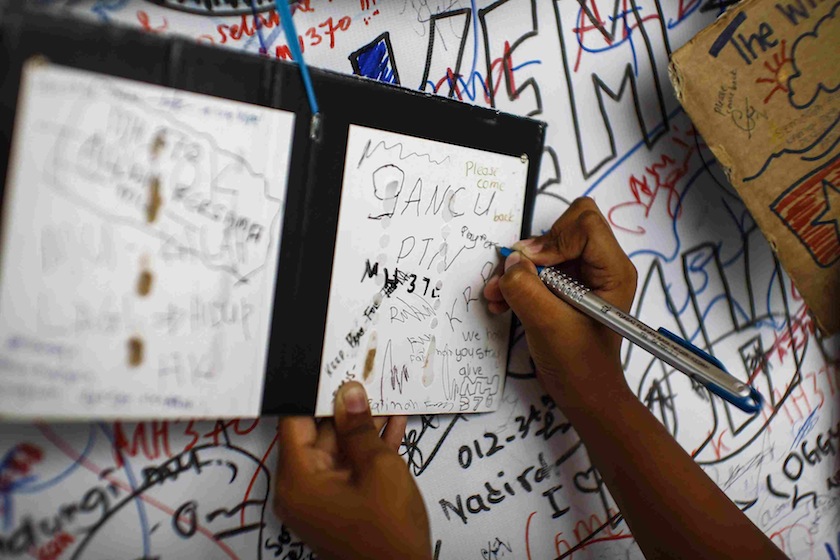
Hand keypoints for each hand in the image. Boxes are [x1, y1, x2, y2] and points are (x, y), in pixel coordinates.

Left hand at [273, 382, 430, 559]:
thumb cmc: (390, 533)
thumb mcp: (379, 468)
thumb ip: (361, 427)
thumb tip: (348, 392)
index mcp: (300, 480)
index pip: (295, 422)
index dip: (314, 393)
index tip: (331, 368)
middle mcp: (302, 489)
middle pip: (319, 433)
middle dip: (345, 407)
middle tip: (366, 375)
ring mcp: (322, 498)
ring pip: (340, 448)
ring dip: (363, 426)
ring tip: (385, 394)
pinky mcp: (341, 504)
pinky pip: (350, 467)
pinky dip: (369, 449)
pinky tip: (393, 423)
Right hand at [484, 197, 637, 411]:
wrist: (582, 394)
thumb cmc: (578, 364)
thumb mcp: (548, 324)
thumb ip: (526, 287)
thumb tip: (511, 261)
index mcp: (613, 270)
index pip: (586, 223)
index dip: (554, 238)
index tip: (533, 266)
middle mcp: (601, 266)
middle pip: (567, 226)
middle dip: (534, 249)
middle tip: (513, 274)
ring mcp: (583, 275)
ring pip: (548, 246)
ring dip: (520, 267)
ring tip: (497, 293)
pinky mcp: (566, 286)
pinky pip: (539, 266)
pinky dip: (519, 279)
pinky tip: (502, 300)